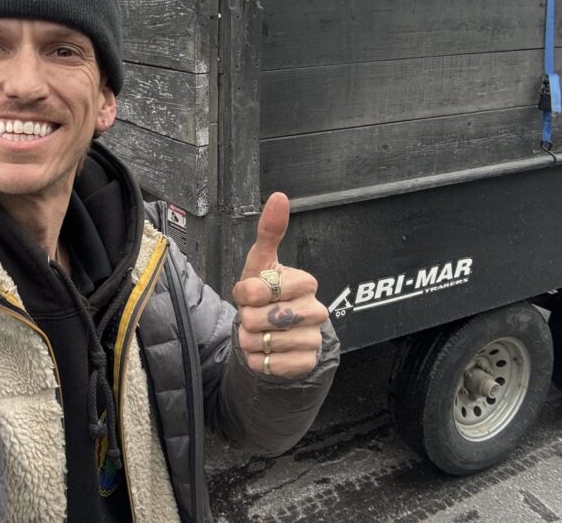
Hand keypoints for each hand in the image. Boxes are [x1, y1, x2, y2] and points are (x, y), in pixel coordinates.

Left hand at [231, 192, 327, 377]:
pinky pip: (268, 365)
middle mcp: (316, 310)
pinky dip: (258, 361)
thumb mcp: (262, 263)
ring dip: (249, 340)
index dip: (245, 294)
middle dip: (246, 319)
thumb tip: (279, 196)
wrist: (277, 332)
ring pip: (261, 342)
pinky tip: (267, 351)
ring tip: (260, 333)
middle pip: (259, 318)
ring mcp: (314, 338)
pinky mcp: (307, 363)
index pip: (259, 289)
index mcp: (306, 282)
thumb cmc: (266, 294)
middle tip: (256, 315)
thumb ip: (270, 231)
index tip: (250, 293)